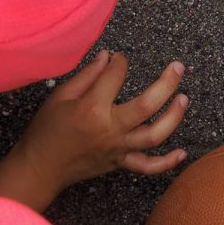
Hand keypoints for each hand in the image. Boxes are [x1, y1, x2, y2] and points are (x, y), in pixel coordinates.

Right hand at [10, 51, 188, 191]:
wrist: (39, 168)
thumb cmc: (46, 130)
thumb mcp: (60, 97)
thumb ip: (87, 76)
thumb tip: (108, 57)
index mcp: (92, 108)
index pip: (116, 77)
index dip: (121, 63)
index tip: (119, 58)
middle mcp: (109, 129)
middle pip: (148, 105)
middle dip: (167, 83)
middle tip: (178, 67)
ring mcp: (118, 149)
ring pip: (155, 135)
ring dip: (174, 116)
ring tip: (184, 99)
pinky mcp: (119, 164)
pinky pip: (148, 167)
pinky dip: (167, 162)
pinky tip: (182, 153)